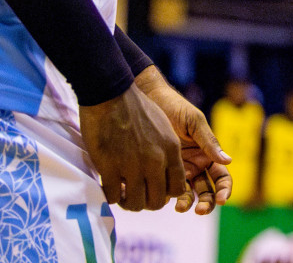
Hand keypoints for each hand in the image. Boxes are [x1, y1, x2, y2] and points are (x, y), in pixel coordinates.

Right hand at [78, 82, 185, 210]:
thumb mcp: (165, 129)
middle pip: (157, 201)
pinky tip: (109, 188)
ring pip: (135, 203)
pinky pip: (112, 196)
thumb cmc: (137, 109)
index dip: (165, 194)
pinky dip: (111, 196)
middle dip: (147, 202)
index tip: (155, 189)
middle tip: (137, 195)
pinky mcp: (109, 167)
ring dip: (128, 202)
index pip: (177, 188)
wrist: (112, 94)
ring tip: (122, 194)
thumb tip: (167, 175)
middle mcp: (156, 160)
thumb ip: (168, 153)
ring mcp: (132, 165)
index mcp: (171, 150)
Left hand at [135, 68, 232, 213]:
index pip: (222, 177)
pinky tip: (162, 198)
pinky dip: (165, 197)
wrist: (148, 102)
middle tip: (201, 210)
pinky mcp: (158, 172)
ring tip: (180, 208)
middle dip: (207, 202)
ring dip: (188, 203)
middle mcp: (195, 165)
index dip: (224, 189)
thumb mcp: (195, 123)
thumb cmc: (175, 109)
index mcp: (209, 154)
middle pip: (206, 190)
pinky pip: (164, 189)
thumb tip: (229, 161)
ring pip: (187, 194)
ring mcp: (177, 170)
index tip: (221, 198)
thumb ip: (210, 142)